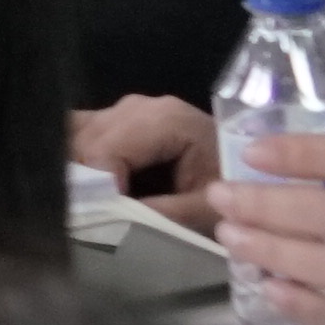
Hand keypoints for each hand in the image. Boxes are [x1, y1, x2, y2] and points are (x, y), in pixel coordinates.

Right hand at [69, 91, 219, 224]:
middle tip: (98, 215)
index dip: (98, 187)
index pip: (104, 149)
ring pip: (75, 133)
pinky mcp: (115, 119)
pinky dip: (74, 156)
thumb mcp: (207, 210)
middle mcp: (139, 106)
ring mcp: (124, 109)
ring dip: (75, 167)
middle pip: (86, 139)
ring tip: (89, 201)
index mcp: (166, 119)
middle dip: (84, 180)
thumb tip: (110, 218)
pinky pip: (79, 131)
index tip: (111, 218)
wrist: (250, 175)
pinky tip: (83, 184)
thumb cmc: (231, 188)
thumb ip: (163, 213)